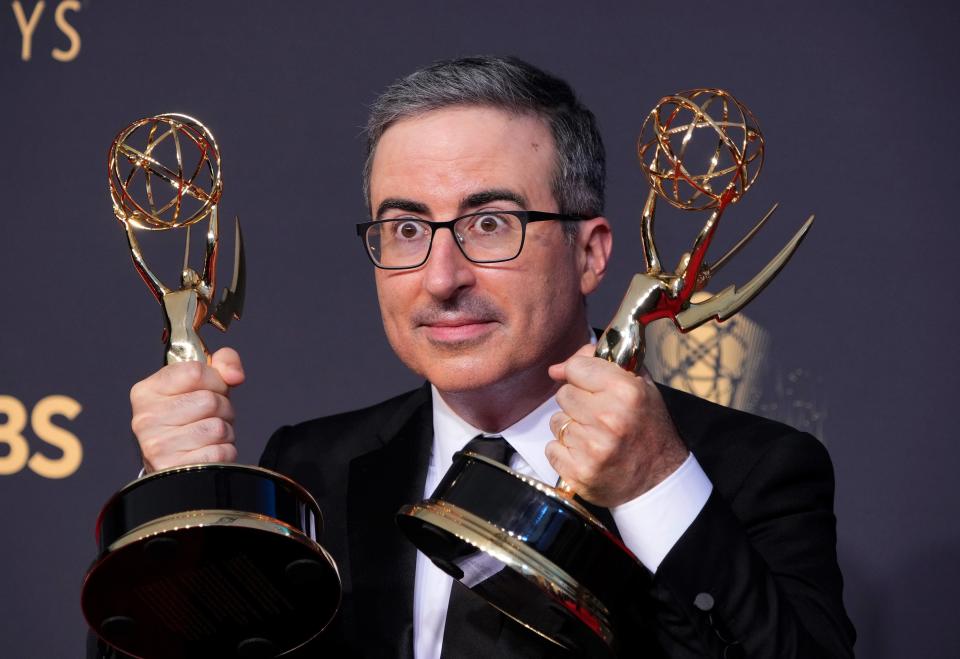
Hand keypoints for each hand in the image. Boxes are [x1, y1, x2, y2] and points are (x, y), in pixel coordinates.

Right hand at [130, 347, 244, 472]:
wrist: (176, 463)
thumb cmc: (189, 418)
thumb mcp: (201, 383)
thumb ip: (222, 363)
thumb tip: (235, 375)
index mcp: (147, 391)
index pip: (195, 372)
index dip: (215, 380)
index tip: (212, 388)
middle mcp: (146, 418)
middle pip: (209, 401)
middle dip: (222, 408)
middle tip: (211, 416)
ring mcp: (158, 446)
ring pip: (217, 428)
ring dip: (225, 431)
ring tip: (209, 435)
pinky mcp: (175, 469)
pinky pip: (220, 453)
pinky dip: (224, 452)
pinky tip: (208, 451)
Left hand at [545, 343, 688, 506]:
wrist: (659, 480)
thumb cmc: (648, 428)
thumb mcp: (639, 385)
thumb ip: (600, 363)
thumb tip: (556, 369)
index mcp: (626, 391)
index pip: (575, 367)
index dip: (581, 375)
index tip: (590, 385)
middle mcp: (609, 418)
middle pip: (563, 394)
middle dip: (577, 403)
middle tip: (599, 416)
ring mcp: (593, 447)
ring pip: (557, 422)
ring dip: (571, 428)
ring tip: (596, 436)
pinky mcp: (579, 471)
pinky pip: (552, 449)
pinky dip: (565, 452)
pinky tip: (587, 454)